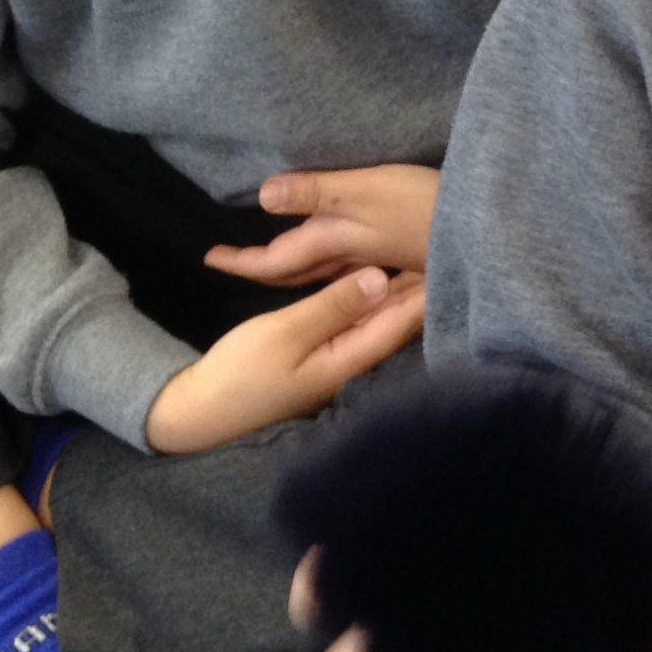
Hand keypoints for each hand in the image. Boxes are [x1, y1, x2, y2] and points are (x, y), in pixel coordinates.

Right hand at [143, 267, 424, 453]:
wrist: (204, 410)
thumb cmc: (242, 372)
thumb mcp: (286, 333)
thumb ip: (333, 305)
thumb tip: (380, 278)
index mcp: (352, 358)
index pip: (403, 319)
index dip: (428, 285)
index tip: (447, 250)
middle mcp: (356, 361)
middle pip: (398, 319)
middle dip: (420, 284)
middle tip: (440, 241)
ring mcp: (340, 361)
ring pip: (379, 318)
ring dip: (398, 287)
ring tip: (419, 249)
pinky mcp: (324, 356)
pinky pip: (358, 321)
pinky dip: (369, 297)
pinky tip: (378, 275)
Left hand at [204, 164, 439, 286]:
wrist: (481, 230)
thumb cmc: (421, 205)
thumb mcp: (365, 191)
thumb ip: (316, 192)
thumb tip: (263, 197)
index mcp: (333, 243)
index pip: (275, 261)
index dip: (243, 261)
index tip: (210, 259)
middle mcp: (347, 257)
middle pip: (295, 269)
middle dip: (263, 265)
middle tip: (233, 260)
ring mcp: (374, 258)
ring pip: (322, 269)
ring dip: (295, 265)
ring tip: (275, 255)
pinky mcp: (397, 253)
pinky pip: (349, 264)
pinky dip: (331, 261)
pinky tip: (338, 250)